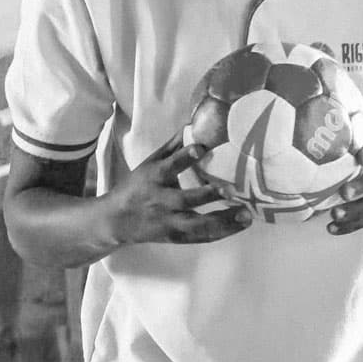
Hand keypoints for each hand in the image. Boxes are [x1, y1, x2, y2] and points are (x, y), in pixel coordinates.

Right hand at [103, 136, 251, 247]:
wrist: (117, 220)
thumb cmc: (138, 186)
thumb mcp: (150, 163)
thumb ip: (172, 147)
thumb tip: (194, 123)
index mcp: (154, 177)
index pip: (169, 166)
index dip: (184, 157)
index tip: (200, 148)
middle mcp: (161, 201)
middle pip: (185, 200)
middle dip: (207, 195)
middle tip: (231, 190)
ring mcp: (169, 221)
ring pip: (197, 225)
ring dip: (222, 221)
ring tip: (246, 215)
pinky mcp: (176, 237)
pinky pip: (200, 237)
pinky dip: (221, 233)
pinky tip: (239, 225)